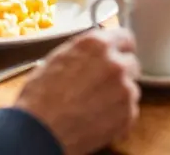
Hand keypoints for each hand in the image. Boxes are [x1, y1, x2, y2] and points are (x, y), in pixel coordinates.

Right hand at [16, 28, 140, 154]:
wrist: (39, 132)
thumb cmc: (40, 98)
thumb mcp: (57, 60)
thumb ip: (84, 52)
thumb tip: (93, 52)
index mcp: (96, 45)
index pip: (124, 37)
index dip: (120, 48)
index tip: (119, 54)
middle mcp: (115, 64)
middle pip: (130, 63)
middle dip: (120, 73)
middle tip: (101, 84)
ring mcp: (124, 90)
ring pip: (130, 88)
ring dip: (118, 95)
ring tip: (94, 105)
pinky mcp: (128, 115)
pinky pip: (129, 111)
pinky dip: (118, 115)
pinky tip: (97, 118)